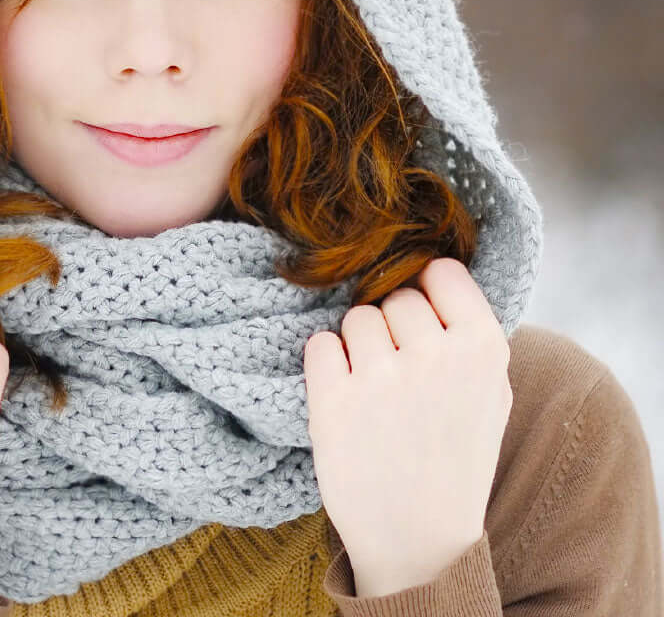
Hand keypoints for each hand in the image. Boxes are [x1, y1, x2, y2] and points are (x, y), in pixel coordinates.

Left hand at [302, 258, 512, 596]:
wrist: (419, 539)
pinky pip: (319, 343)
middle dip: (393, 328)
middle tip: (401, 376)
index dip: (428, 293)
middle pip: (395, 296)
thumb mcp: (491, 393)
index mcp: (484, 348)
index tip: (424, 323)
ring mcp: (382, 378)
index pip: (442, 271)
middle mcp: (435, 356)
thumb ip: (470, 332)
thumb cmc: (455, 458)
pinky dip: (326, 365)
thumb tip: (434, 273)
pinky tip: (345, 397)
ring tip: (376, 394)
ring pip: (355, 317)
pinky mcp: (333, 400)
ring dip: (358, 347)